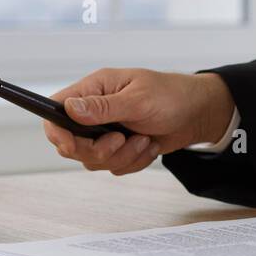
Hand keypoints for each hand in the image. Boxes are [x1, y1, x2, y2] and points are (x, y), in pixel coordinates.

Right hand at [43, 68, 234, 175]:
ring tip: (145, 139)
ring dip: (122, 156)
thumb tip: (70, 109)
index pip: (56, 110)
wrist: (198, 114)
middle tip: (121, 140)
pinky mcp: (119, 148)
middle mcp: (95, 111)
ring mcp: (106, 131)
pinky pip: (114, 166)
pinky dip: (134, 161)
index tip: (71, 145)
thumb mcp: (139, 99)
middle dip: (98, 150)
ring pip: (94, 160)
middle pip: (71, 144)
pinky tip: (150, 145)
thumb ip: (104, 107)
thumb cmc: (172, 96)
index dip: (57, 132)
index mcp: (94, 89)